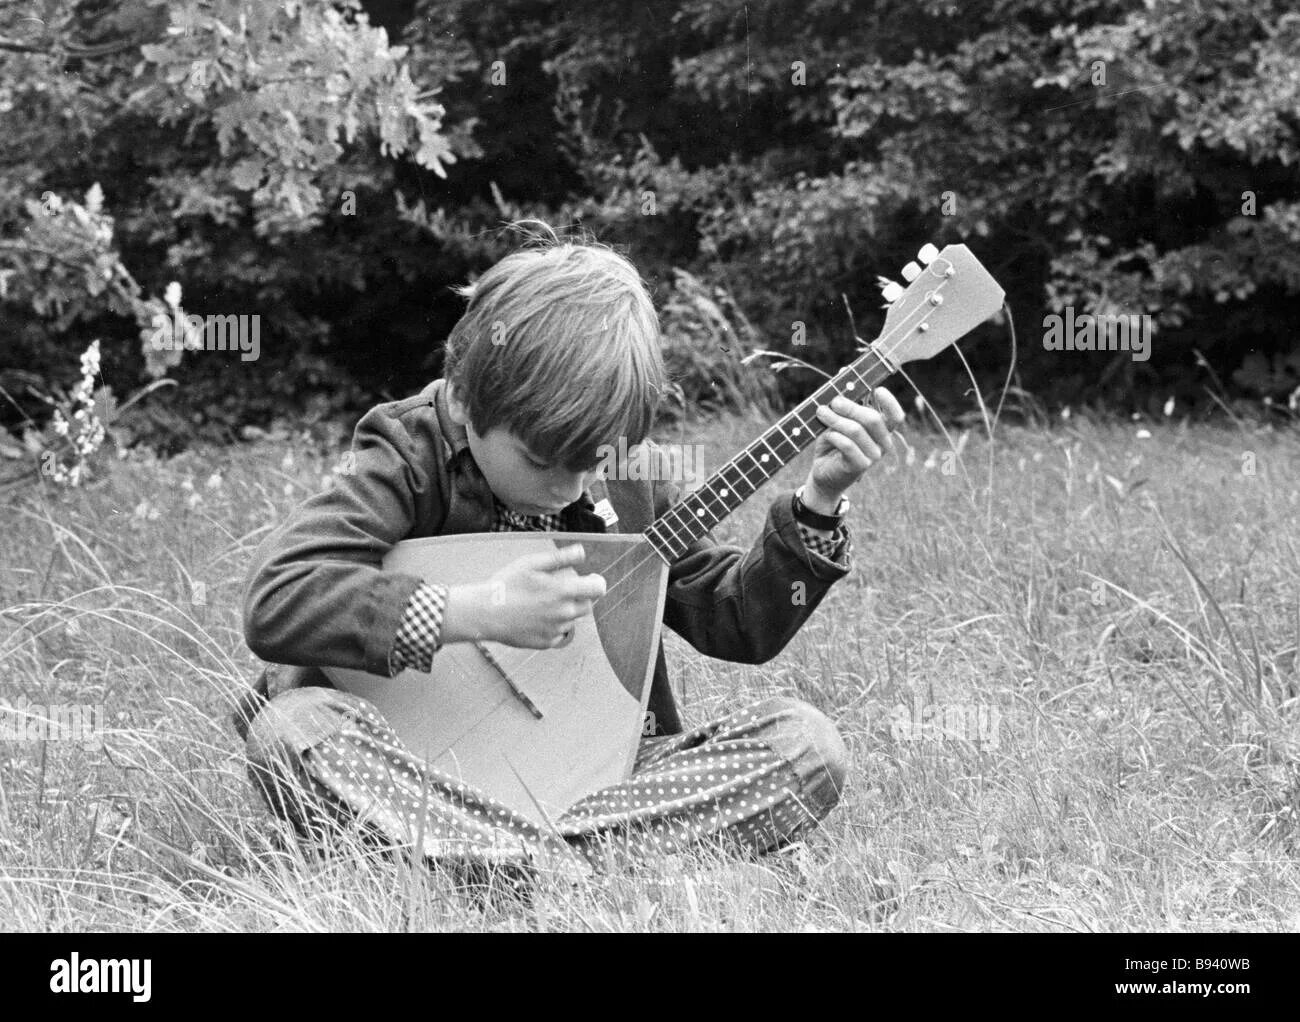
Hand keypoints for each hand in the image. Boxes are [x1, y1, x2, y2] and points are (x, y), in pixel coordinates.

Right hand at [449, 544, 605, 649]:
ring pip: (572, 619)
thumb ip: (561, 557)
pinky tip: (535, 617)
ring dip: (565, 611)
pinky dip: (552, 625)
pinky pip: (558, 633)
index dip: (595, 582)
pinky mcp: (547, 643)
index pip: (598, 588)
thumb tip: (582, 552)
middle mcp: (564, 613)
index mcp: (564, 591)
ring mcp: (556, 630)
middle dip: (580, 597)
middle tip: (559, 590)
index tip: (588, 579)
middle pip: (588, 605)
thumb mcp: (532, 563)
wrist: (485, 613)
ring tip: (541, 603)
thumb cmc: (507, 584)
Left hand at [804, 388, 905, 508]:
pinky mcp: (860, 466)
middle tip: (834, 401)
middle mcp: (883, 444)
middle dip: (851, 407)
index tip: (876, 389)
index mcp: (882, 430)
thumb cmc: (832, 442)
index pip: (895, 416)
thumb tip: (842, 375)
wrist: (823, 472)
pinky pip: (848, 445)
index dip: (889, 402)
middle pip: (873, 419)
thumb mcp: (838, 419)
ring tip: (821, 413)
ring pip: (857, 430)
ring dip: (836, 419)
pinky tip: (827, 434)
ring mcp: (873, 456)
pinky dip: (835, 436)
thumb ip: (844, 401)